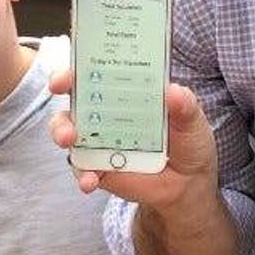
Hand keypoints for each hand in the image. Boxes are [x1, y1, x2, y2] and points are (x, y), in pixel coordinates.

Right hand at [49, 69, 219, 211]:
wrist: (190, 181)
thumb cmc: (188, 139)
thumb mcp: (192, 119)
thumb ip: (184, 105)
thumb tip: (174, 90)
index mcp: (124, 91)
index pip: (92, 74)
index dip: (72, 73)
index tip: (63, 79)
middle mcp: (105, 113)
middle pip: (72, 104)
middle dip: (62, 106)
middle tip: (66, 115)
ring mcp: (99, 142)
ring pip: (68, 134)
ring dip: (63, 134)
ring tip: (70, 140)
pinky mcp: (99, 168)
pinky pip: (82, 170)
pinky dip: (83, 175)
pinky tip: (90, 181)